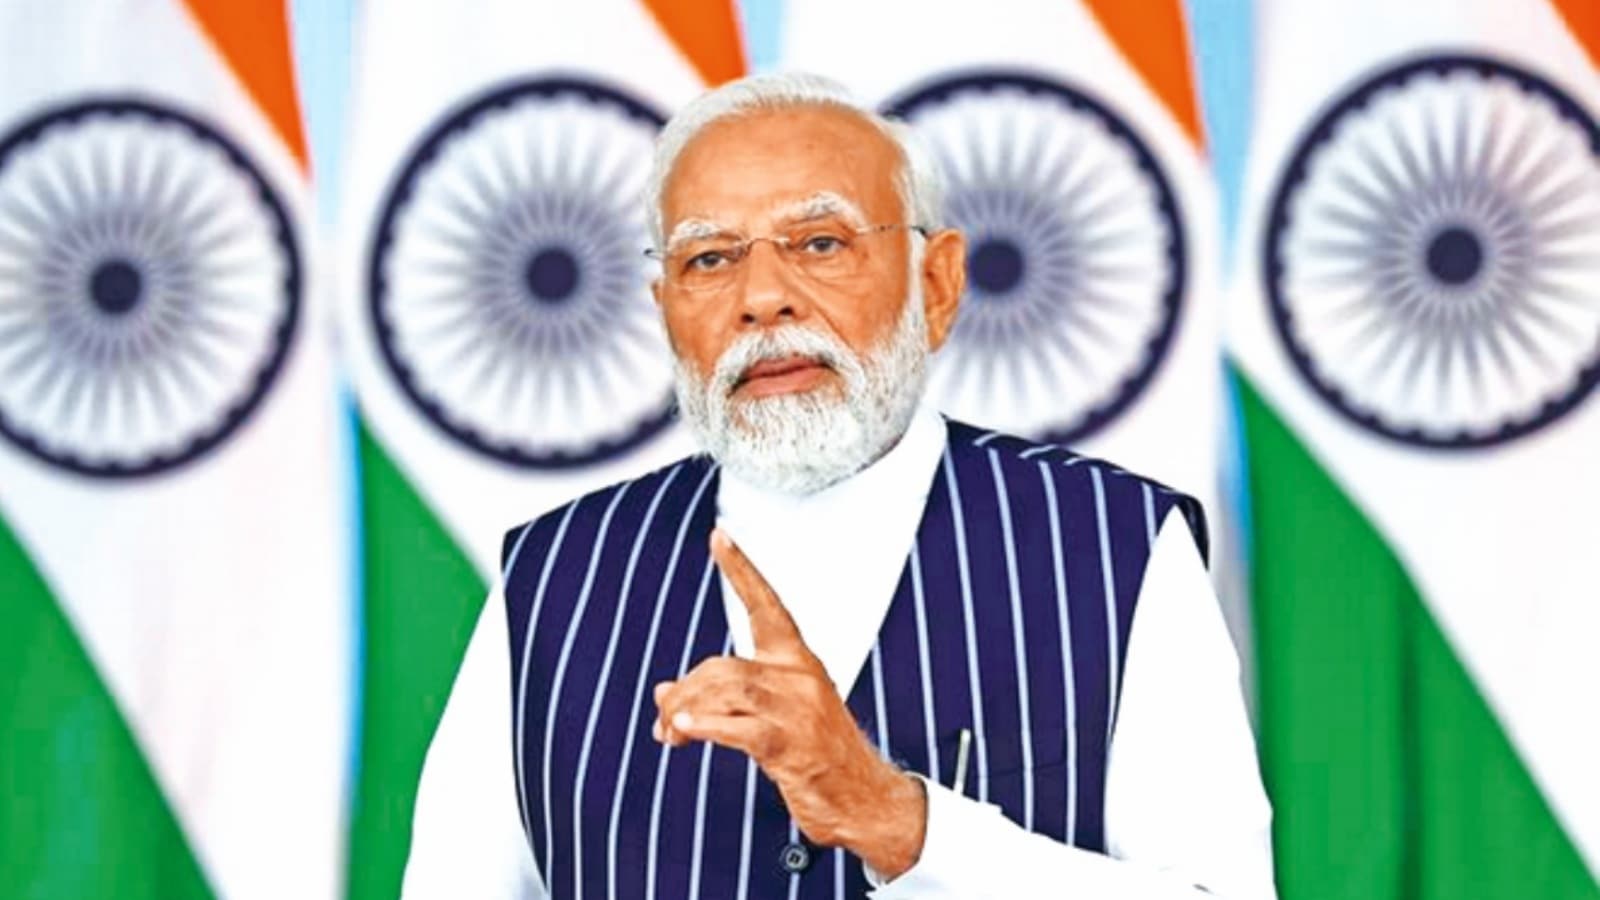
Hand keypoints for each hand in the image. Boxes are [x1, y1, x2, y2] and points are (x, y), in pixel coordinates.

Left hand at [652, 527, 926, 877]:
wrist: (865, 799)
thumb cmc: (819, 756)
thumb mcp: (772, 716)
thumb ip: (722, 697)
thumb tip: (664, 694)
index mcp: (798, 661)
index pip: (766, 603)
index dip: (742, 568)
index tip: (720, 536)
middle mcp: (798, 676)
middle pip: (722, 664)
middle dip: (683, 691)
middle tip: (662, 722)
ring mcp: (796, 710)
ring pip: (725, 690)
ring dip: (685, 712)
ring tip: (669, 734)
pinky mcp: (789, 746)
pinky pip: (738, 728)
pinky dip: (706, 726)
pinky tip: (685, 730)